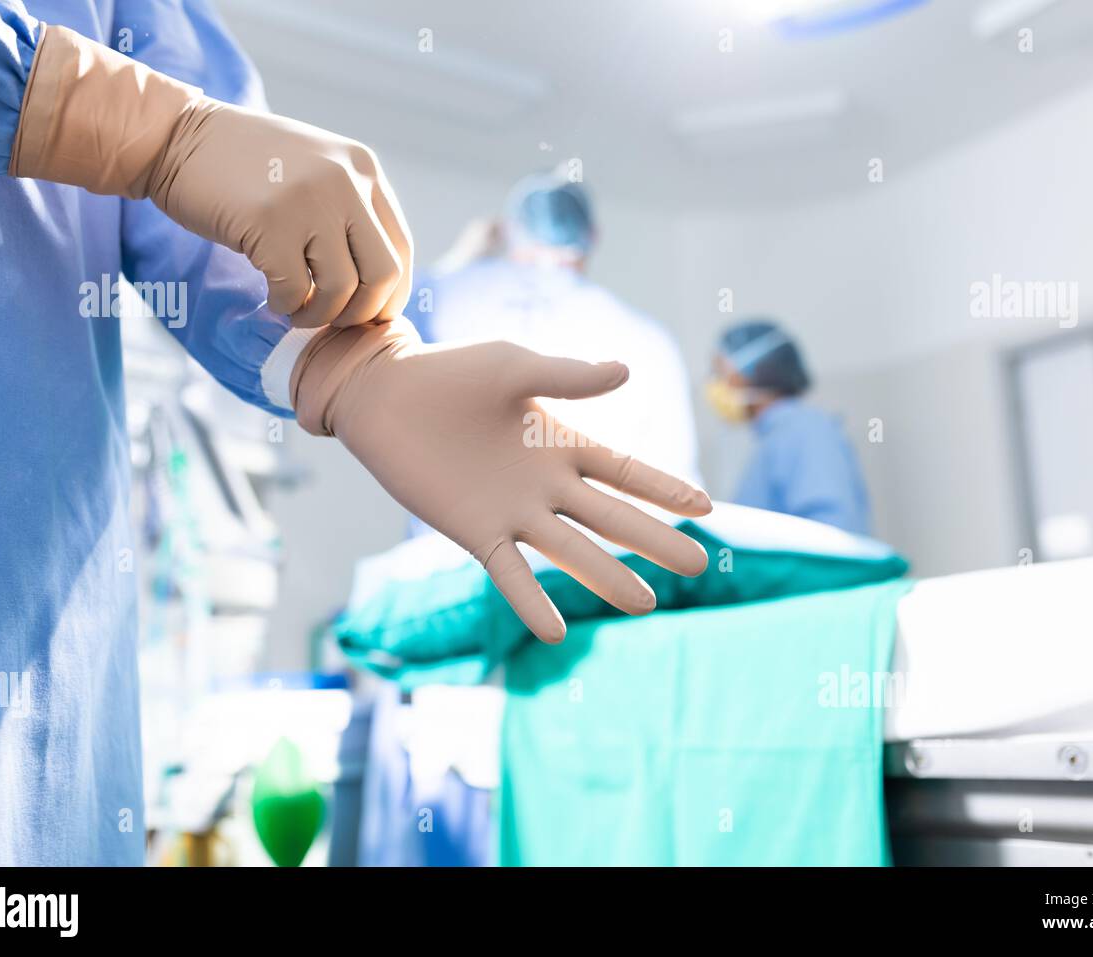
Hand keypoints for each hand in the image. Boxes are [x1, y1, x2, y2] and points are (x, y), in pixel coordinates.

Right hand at [150, 104, 412, 327]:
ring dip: (319, 315)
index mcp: (364, 169)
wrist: (176, 136)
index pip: (401, 249)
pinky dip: (285, 306)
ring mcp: (309, 201)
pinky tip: (273, 297)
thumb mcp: (316, 171)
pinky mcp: (270, 223)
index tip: (368, 314)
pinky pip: (295, 292)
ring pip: (341, 289)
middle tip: (333, 319)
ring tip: (298, 311)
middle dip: (361, 312)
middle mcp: (346, 181)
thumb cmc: (246, 167)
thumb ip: (351, 211)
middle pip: (383, 275)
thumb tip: (380, 287)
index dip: (390, 294)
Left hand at [290, 318, 712, 642]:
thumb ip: (567, 378)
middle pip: (612, 517)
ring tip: (645, 605)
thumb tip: (627, 371)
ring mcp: (514, 512)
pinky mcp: (476, 533)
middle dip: (655, 539)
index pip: (625, 471)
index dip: (665, 489)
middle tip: (696, 566)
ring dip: (607, 576)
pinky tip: (557, 634)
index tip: (707, 508)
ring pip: (572, 551)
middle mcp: (546, 484)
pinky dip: (533, 602)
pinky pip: (511, 574)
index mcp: (561, 442)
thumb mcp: (514, 367)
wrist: (385, 395)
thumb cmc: (450, 373)